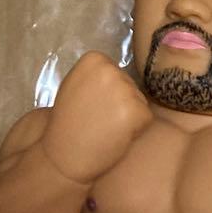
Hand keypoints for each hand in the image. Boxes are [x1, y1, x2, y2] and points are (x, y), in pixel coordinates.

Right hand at [42, 52, 151, 183]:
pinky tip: (116, 135)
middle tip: (98, 117)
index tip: (90, 103)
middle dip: (120, 103)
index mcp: (94, 59)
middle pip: (130, 85)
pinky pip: (146, 117)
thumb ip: (97, 76)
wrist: (65, 153)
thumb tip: (121, 74)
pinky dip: (136, 129)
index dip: (107, 91)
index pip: (115, 72)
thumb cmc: (69, 122)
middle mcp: (111, 70)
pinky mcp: (139, 111)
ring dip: (129, 116)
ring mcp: (126, 90)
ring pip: (139, 102)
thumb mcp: (77, 86)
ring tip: (106, 126)